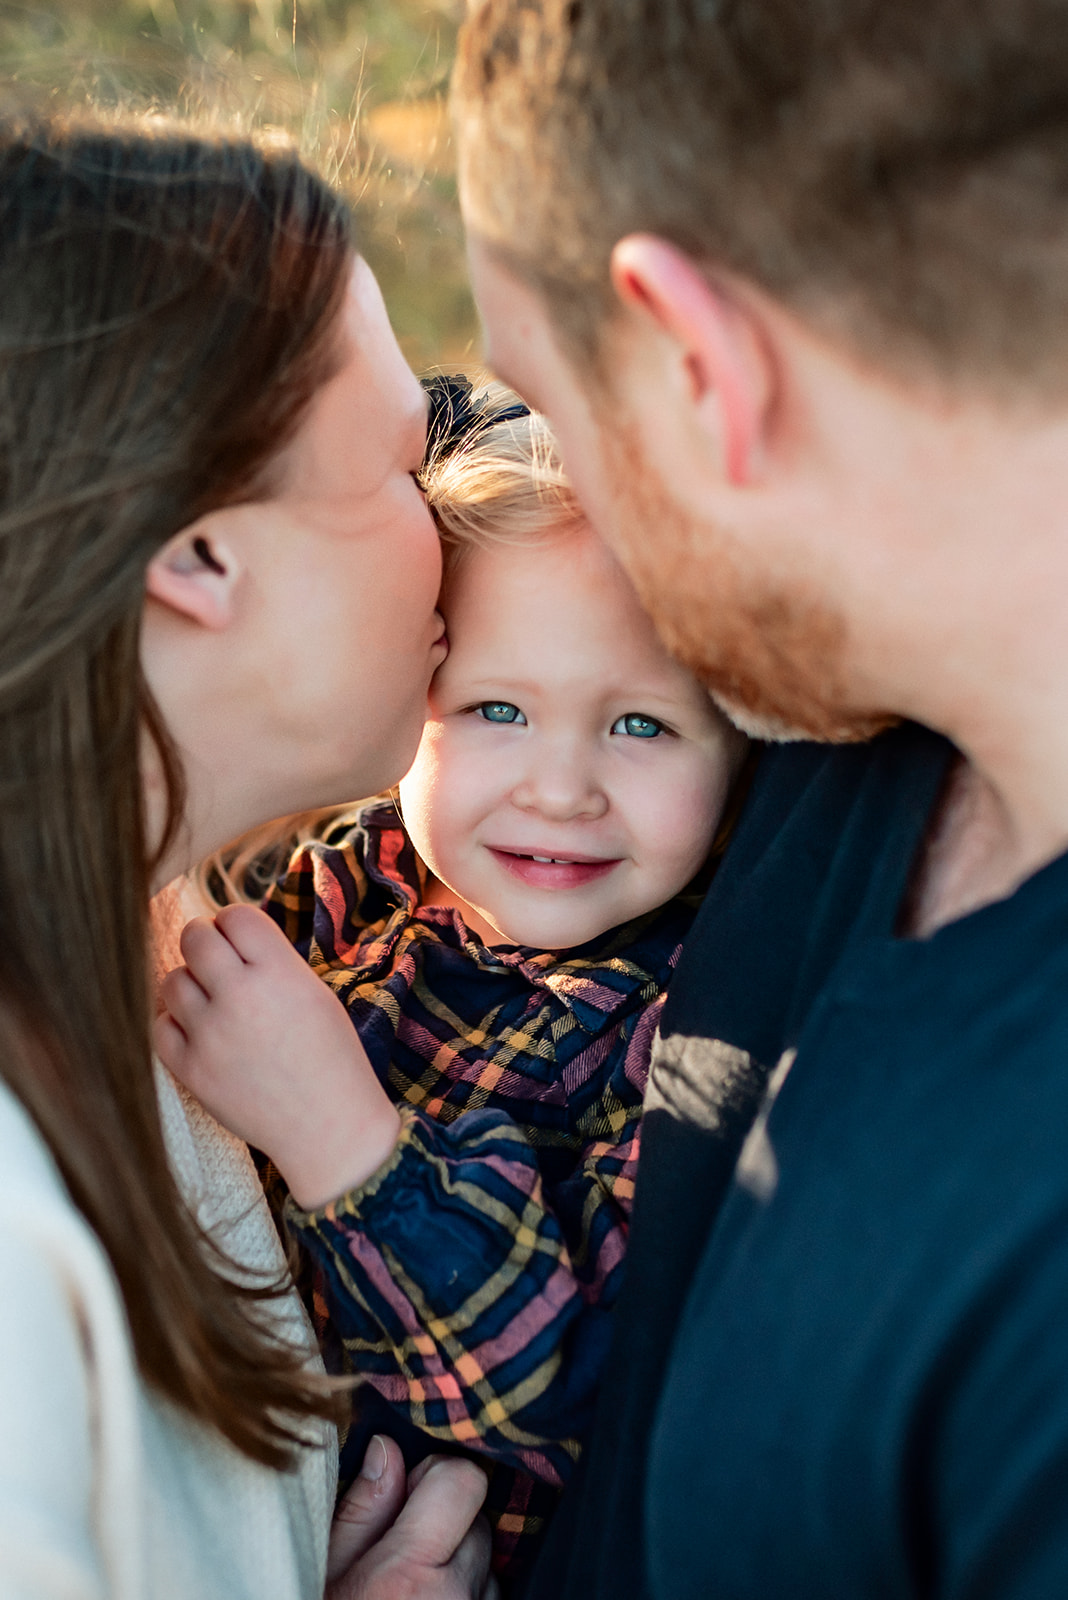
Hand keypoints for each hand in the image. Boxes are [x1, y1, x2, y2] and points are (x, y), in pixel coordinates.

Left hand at [154, 903, 401, 1208]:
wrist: (328, 1126)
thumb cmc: (331, 1057)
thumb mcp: (314, 993)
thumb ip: (270, 962)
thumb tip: (224, 936)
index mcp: (279, 972)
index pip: (235, 915)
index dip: (234, 924)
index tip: (238, 939)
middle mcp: (240, 996)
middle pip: (194, 938)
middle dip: (204, 942)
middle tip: (216, 961)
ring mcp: (210, 1034)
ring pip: (172, 981)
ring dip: (189, 984)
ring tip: (212, 1002)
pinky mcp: (191, 1070)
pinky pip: (160, 1027)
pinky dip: (176, 1024)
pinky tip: (199, 1031)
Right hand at [327, 1436, 498, 1599]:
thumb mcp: (326, 1575)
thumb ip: (360, 1512)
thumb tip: (386, 1448)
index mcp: (408, 1573)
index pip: (462, 1480)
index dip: (436, 1477)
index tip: (410, 1497)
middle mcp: (455, 1595)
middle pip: (478, 1519)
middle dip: (448, 1527)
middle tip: (405, 1556)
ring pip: (489, 1559)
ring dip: (460, 1564)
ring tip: (418, 1589)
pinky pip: (492, 1590)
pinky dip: (470, 1590)